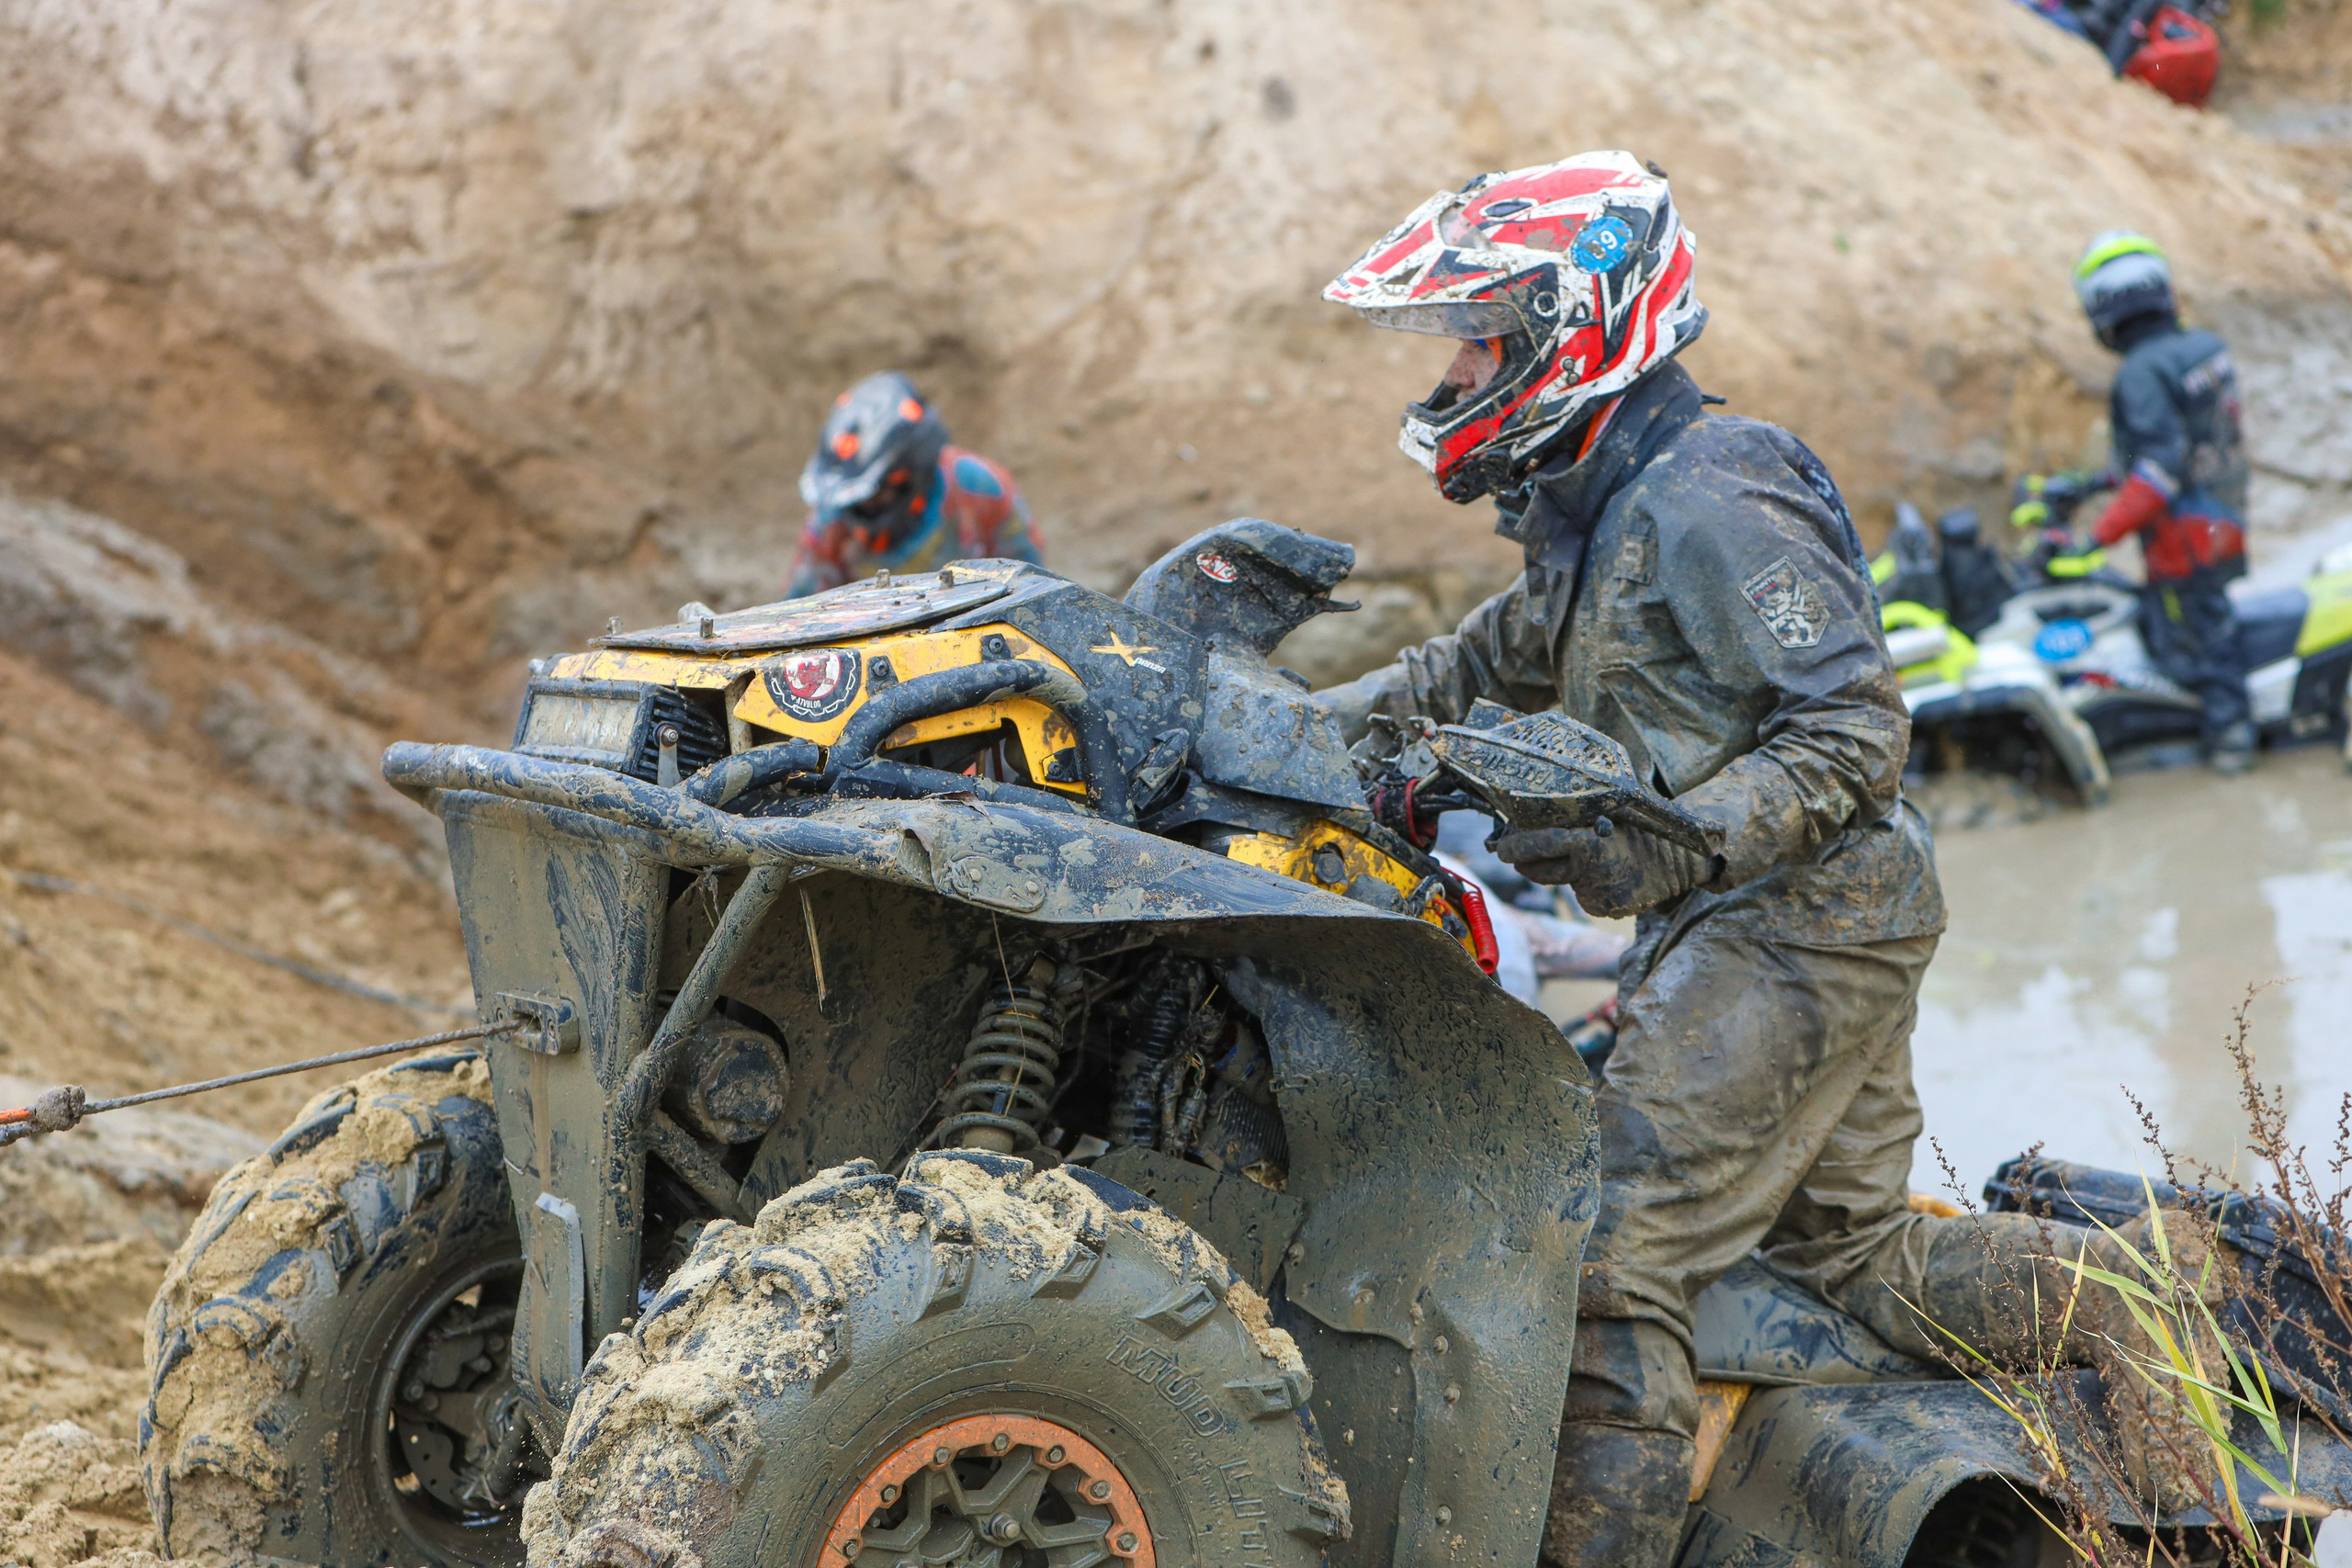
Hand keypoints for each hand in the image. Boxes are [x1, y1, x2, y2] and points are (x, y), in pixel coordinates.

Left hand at [1490, 823, 1718, 918]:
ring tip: (1579, 854)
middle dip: (1523, 860)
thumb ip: (1575, 816)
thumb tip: (1528, 817)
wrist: (1681, 860)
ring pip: (1558, 881)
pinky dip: (1581, 883)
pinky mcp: (1604, 908)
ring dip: (1556, 869)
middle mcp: (1592, 871)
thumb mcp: (1610, 811)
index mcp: (1593, 842)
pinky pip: (1579, 894)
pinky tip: (1604, 872)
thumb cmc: (1642, 829)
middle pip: (1538, 869)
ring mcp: (1598, 894)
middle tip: (1511, 850)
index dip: (1517, 844)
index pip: (1542, 843)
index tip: (1502, 845)